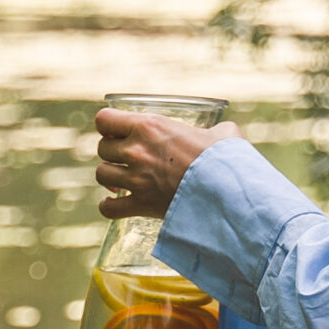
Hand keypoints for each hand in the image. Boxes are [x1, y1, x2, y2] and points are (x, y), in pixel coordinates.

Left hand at [94, 107, 240, 219]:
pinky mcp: (142, 205)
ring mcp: (137, 179)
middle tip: (125, 157)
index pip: (104, 119)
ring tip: (121, 179)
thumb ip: (214, 129)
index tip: (118, 131)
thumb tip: (223, 134)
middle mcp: (136, 151)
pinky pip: (109, 208)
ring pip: (101, 175)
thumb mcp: (221, 132)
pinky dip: (109, 207)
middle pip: (102, 148)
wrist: (227, 191)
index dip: (108, 125)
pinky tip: (115, 203)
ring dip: (110, 177)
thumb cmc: (225, 157)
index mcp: (149, 126)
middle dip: (111, 152)